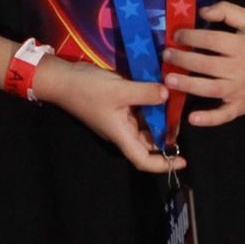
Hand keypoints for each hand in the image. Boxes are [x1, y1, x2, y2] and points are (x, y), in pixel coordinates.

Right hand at [32, 55, 184, 173]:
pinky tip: (162, 93)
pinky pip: (139, 110)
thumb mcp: (119, 90)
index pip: (143, 159)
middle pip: (148, 142)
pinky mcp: (119, 105)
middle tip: (181, 119)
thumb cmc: (88, 90)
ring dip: (160, 117)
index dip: (163, 164)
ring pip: (145, 125)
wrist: (63, 79)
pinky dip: (151, 105)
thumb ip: (145, 93)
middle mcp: (122, 130)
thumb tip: (168, 94)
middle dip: (166, 135)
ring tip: (175, 104)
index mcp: (121, 134)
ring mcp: (120, 118)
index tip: (182, 161)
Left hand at [162, 2, 244, 126]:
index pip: (212, 40)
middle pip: (207, 64)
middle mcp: (240, 68)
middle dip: (183, 59)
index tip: (177, 35)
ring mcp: (240, 90)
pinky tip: (192, 118)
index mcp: (243, 45)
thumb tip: (202, 11)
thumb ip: (227, 10)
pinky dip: (209, 119)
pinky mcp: (240, 106)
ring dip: (188, 85)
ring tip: (168, 80)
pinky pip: (223, 115)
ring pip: (210, 89)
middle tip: (166, 55)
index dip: (191, 36)